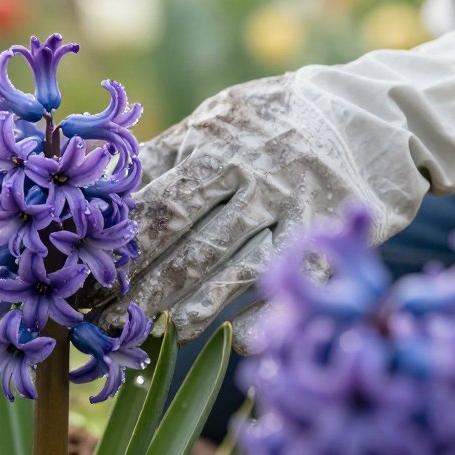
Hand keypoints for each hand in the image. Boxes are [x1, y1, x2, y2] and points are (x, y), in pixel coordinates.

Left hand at [98, 28, 454, 351]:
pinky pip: (282, 282)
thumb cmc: (275, 119)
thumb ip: (167, 151)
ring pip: (225, 268)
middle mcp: (248, 174)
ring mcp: (289, 206)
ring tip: (141, 332)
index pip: (151, 198)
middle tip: (98, 314)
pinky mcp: (326, 236)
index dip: (112, 238)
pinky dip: (253, 315)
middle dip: (134, 281)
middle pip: (180, 238)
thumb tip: (103, 181)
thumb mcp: (218, 117)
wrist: (376, 113)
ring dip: (180, 307)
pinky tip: (221, 341)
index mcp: (212, 142)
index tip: (78, 269)